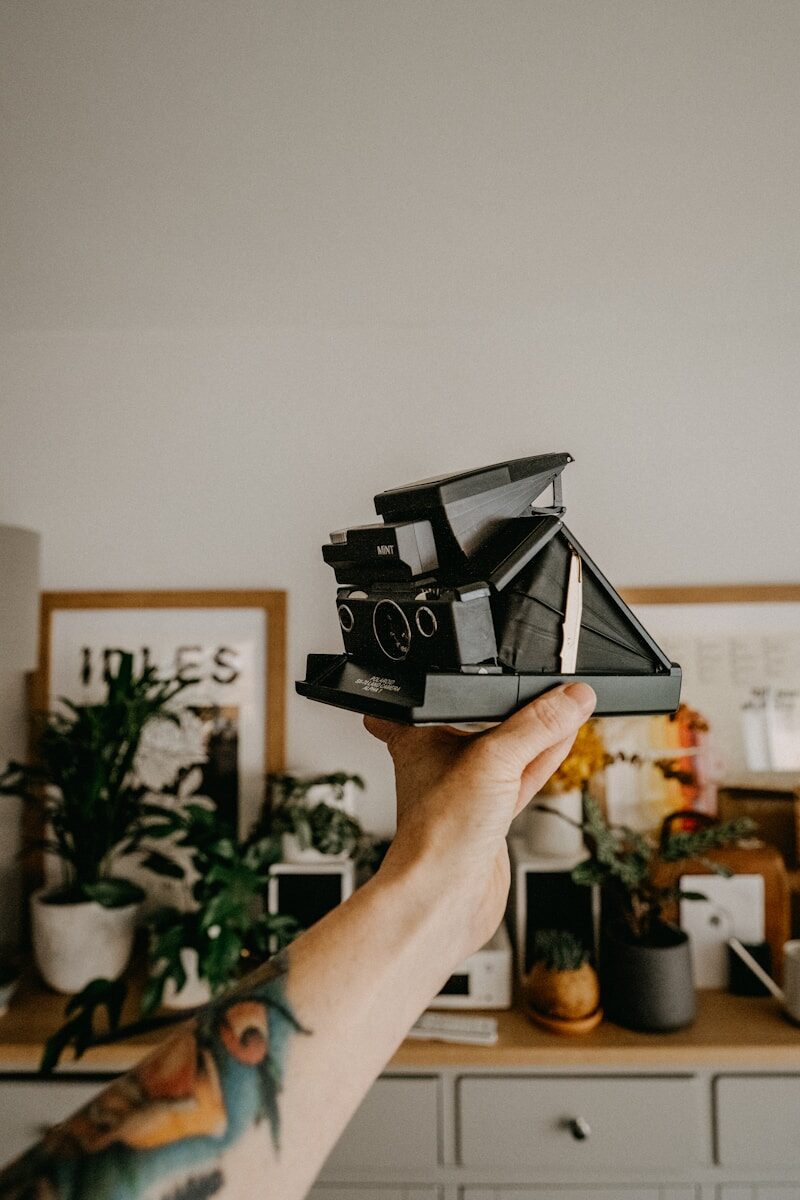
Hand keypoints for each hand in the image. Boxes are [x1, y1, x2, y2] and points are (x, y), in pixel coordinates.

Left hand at [365, 682, 595, 960]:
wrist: (443, 898)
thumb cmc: (438, 832)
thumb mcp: (494, 760)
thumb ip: (537, 726)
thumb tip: (573, 696)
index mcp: (422, 737)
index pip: (444, 694)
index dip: (467, 681)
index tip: (495, 666)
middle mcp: (441, 761)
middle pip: (485, 720)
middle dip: (517, 706)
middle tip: (550, 687)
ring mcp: (468, 790)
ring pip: (509, 749)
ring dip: (539, 732)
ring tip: (568, 707)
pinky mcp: (490, 817)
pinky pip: (521, 778)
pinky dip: (543, 760)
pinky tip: (562, 743)